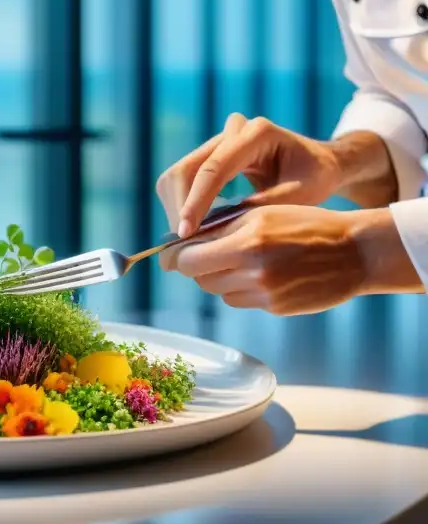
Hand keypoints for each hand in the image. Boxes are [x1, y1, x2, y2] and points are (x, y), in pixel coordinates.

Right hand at [156, 113, 342, 237]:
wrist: (318, 163)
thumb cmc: (315, 178)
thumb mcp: (302, 196)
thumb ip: (263, 208)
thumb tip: (219, 230)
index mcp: (257, 133)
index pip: (213, 168)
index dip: (196, 202)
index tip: (186, 234)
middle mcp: (231, 131)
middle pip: (185, 170)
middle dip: (181, 208)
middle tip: (187, 244)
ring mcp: (217, 141)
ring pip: (176, 176)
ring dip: (177, 209)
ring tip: (192, 240)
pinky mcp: (207, 155)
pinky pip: (181, 181)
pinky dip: (182, 207)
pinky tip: (195, 228)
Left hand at [159, 204, 423, 314]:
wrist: (354, 251)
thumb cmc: (303, 224)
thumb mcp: (260, 215)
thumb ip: (218, 229)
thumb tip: (175, 247)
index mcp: (246, 241)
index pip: (186, 258)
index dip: (174, 257)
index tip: (169, 255)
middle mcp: (253, 270)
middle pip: (198, 277)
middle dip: (196, 266)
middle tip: (204, 255)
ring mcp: (265, 293)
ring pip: (217, 291)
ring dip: (218, 278)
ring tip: (240, 260)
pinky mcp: (275, 308)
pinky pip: (239, 301)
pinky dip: (240, 289)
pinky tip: (260, 274)